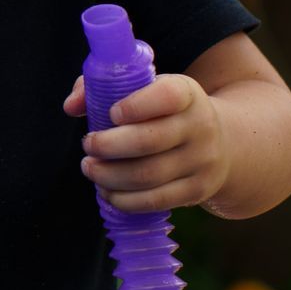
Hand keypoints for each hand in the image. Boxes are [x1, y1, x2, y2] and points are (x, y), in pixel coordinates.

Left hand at [63, 74, 232, 212]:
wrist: (220, 144)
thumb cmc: (163, 112)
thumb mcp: (143, 90)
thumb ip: (101, 88)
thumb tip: (71, 107)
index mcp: (186, 94)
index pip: (167, 96)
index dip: (136, 106)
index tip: (111, 114)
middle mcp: (200, 126)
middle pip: (149, 141)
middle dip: (107, 146)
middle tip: (87, 145)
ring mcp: (202, 161)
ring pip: (148, 175)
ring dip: (109, 175)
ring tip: (90, 168)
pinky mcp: (197, 190)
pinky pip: (156, 200)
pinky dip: (124, 199)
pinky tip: (107, 191)